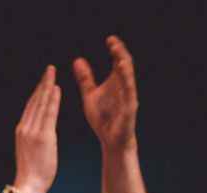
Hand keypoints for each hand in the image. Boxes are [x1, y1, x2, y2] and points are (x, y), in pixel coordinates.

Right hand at [13, 65, 60, 192]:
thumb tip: (41, 131)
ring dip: (47, 86)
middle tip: (49, 69)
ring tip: (52, 73)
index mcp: (21, 131)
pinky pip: (48, 114)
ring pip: (40, 104)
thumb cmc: (33, 173)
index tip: (44, 81)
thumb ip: (34, 137)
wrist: (29, 185)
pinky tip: (57, 89)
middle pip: (34, 101)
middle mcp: (24, 128)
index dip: (37, 92)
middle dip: (42, 84)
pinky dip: (52, 100)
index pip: (30, 107)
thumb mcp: (30, 151)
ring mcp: (32, 131)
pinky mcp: (43, 136)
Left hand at [73, 36, 138, 151]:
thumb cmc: (103, 118)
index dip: (115, 49)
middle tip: (113, 42)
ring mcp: (129, 97)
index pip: (118, 61)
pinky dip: (127, 86)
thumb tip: (77, 59)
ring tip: (119, 56)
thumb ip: (86, 79)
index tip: (109, 38)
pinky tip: (123, 79)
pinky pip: (129, 96)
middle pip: (125, 66)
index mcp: (116, 82)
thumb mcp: (90, 95)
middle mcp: (125, 87)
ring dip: (124, 68)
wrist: (111, 140)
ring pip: (129, 79)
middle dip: (120, 54)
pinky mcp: (129, 110)